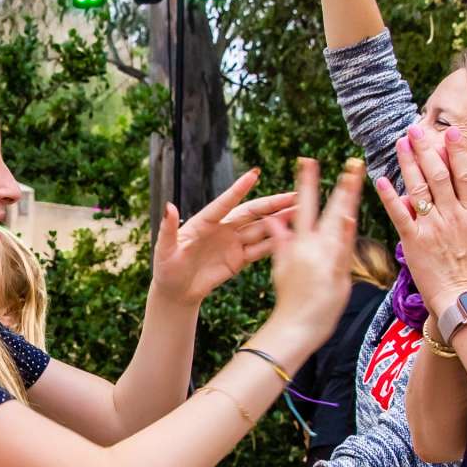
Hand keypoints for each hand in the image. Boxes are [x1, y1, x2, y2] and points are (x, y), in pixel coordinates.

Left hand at [151, 168, 295, 306]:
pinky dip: (276, 243)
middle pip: (252, 213)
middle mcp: (222, 228)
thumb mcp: (164, 250)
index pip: (225, 203)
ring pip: (261, 229)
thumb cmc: (166, 269)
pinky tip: (293, 237)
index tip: (254, 175)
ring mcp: (233, 243)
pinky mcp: (239, 259)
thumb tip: (168, 206)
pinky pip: (260, 249)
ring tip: (301, 211)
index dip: (238, 190)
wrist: (176, 292)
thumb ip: (168, 228)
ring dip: (280, 220)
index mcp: (204, 222)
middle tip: (295, 195)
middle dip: (273, 204)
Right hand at [257, 156, 363, 350]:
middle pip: (328, 209)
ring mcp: (325, 258)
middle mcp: (312, 246)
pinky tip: (351, 215)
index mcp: (298, 243)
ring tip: (357, 178)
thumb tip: (274, 218)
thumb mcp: (280, 266)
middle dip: (341, 185)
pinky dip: (346, 232)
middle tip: (352, 163)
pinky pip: (344, 248)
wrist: (294, 326)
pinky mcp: (337, 272)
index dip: (307, 182)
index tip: (309, 161)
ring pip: (339, 223)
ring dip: (347, 199)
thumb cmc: (290, 298)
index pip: (303, 205)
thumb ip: (280, 240)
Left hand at [371, 126, 466, 317]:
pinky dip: (390, 197)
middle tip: (416, 129)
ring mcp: (433, 229)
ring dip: (408, 164)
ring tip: (400, 144)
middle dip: (427, 149)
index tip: (451, 134)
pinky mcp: (413, 243)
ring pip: (419, 189)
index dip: (458, 153)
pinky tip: (380, 179)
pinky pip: (400, 215)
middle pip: (439, 175)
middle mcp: (454, 217)